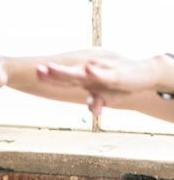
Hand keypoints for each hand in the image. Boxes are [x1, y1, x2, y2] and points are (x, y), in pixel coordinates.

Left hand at [37, 58, 161, 115]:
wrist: (146, 73)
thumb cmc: (123, 84)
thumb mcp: (109, 96)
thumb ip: (98, 101)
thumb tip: (93, 110)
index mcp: (86, 78)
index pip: (63, 79)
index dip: (49, 77)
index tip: (33, 73)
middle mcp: (91, 73)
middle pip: (68, 74)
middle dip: (52, 73)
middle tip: (36, 70)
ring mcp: (102, 72)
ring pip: (81, 73)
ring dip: (66, 71)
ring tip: (50, 68)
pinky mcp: (116, 74)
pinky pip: (104, 75)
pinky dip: (95, 73)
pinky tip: (88, 70)